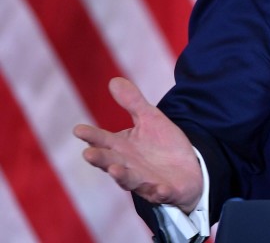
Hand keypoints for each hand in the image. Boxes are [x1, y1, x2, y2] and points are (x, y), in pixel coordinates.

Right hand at [73, 77, 202, 212]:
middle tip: (88, 153)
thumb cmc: (161, 145)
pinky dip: (159, 191)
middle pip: (111, 162)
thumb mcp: (150, 119)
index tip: (78, 129)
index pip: (103, 141)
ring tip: (114, 169)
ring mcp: (145, 181)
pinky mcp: (164, 190)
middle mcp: (128, 167)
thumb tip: (114, 80)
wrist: (187, 169)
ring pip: (130, 180)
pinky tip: (159, 188)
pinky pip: (161, 192)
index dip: (92, 136)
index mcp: (122, 149)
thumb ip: (133, 103)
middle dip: (100, 159)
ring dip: (122, 176)